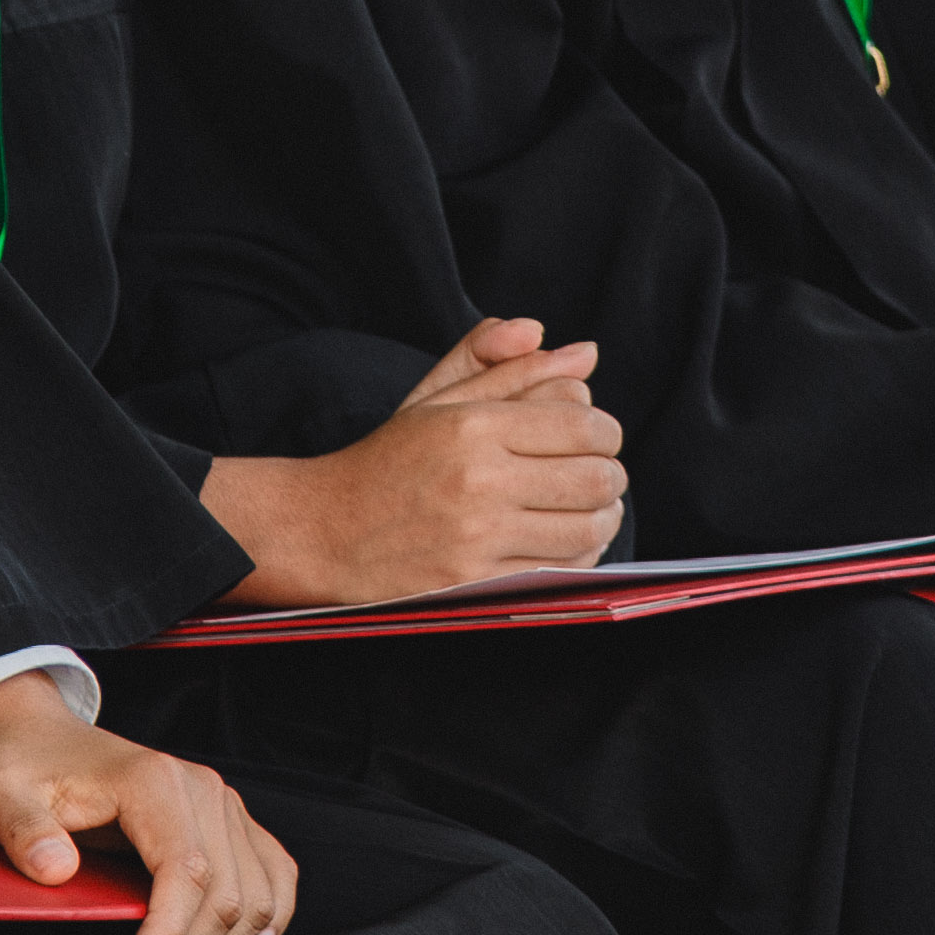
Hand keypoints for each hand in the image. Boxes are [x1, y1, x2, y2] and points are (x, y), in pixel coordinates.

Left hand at [0, 680, 292, 934]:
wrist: (36, 736)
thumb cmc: (21, 771)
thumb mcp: (1, 799)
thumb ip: (23, 832)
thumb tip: (54, 867)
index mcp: (153, 781)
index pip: (187, 872)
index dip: (167, 934)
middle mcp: (202, 788)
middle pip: (226, 893)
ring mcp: (223, 802)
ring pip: (254, 894)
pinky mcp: (231, 819)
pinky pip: (274, 872)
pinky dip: (270, 916)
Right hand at [203, 320, 622, 605]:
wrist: (323, 531)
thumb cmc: (388, 461)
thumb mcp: (436, 400)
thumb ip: (505, 365)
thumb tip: (584, 352)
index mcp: (471, 426)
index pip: (584, 424)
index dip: (606, 432)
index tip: (597, 438)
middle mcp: (478, 480)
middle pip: (596, 478)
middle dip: (611, 476)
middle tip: (600, 475)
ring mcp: (477, 537)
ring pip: (587, 529)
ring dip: (602, 518)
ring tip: (585, 509)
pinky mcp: (475, 582)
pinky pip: (560, 571)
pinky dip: (575, 557)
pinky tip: (558, 541)